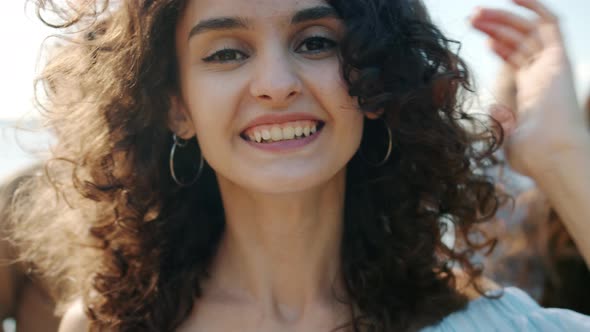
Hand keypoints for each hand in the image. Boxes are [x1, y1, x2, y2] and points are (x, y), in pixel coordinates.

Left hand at [471, 0, 588, 177]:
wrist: (551, 157)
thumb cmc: (532, 156)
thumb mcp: (507, 136)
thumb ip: (501, 121)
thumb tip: (492, 108)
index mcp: (532, 91)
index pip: (517, 58)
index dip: (500, 43)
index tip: (478, 36)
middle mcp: (543, 74)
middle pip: (519, 40)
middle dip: (494, 26)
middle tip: (469, 19)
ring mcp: (551, 65)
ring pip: (526, 30)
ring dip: (501, 18)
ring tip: (474, 15)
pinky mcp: (558, 58)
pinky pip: (549, 23)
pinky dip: (532, 6)